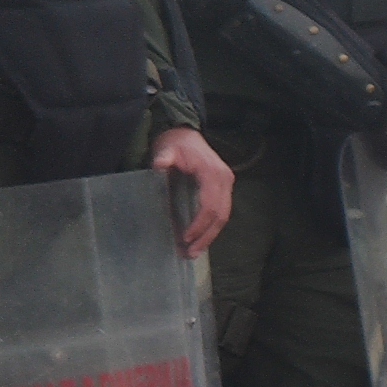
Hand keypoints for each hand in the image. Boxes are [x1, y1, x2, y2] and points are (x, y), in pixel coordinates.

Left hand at [153, 127, 233, 257]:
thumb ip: (164, 157)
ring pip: (223, 216)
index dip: (199, 224)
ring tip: (194, 251)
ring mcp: (226, 185)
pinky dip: (211, 228)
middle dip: (206, 237)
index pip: (209, 205)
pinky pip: (220, 212)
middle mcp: (224, 180)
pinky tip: (200, 239)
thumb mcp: (167, 148)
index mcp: (213, 173)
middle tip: (191, 253)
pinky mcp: (222, 189)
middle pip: (220, 215)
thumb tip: (160, 165)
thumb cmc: (176, 144)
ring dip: (210, 236)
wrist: (185, 134)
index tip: (185, 237)